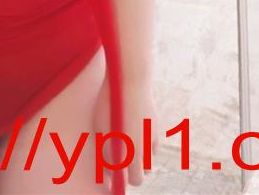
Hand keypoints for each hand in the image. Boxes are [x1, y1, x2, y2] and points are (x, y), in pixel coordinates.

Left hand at [92, 75, 159, 190]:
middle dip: (130, 170)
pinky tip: (134, 130)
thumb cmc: (111, 102)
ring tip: (124, 141)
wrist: (131, 78)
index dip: (123, 179)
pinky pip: (152, 145)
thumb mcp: (102, 128)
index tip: (114, 173)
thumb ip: (106, 155)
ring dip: (139, 157)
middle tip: (117, 157)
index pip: (134, 181)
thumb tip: (110, 173)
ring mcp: (153, 136)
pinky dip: (145, 143)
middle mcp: (146, 148)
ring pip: (148, 160)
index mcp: (132, 151)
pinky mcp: (156, 125)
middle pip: (142, 174)